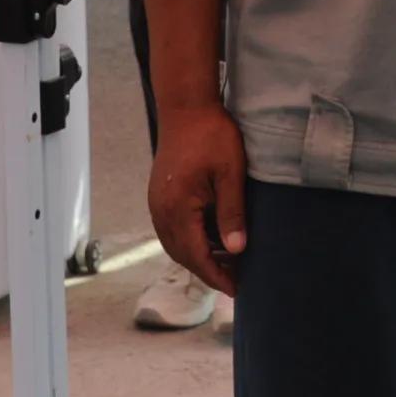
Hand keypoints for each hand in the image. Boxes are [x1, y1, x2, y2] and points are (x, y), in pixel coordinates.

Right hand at [146, 102, 249, 296]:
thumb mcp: (230, 174)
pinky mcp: (160, 195)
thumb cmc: (211, 135)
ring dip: (199, 256)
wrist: (186, 106)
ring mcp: (157, 203)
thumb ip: (232, 214)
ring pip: (176, 244)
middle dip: (208, 270)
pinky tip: (211, 237)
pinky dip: (191, 240)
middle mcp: (161, 211)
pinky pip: (172, 229)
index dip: (217, 276)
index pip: (197, 256)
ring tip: (227, 261)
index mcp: (178, 208)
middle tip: (236, 278)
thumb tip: (237, 250)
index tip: (236, 290)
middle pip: (183, 255)